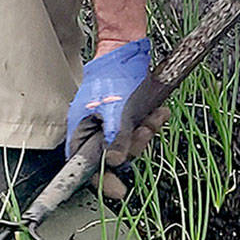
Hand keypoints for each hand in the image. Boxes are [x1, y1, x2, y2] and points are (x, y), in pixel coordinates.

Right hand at [66, 37, 167, 198]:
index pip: (85, 166)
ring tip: (152, 119)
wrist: (125, 49)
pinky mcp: (122, 116)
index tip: (117, 191)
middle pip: (111, 157)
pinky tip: (159, 113)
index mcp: (81, 130)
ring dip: (144, 134)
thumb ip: (116, 138)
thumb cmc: (114, 76)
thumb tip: (114, 162)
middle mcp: (92, 129)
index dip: (100, 180)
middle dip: (132, 148)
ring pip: (127, 143)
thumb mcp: (117, 111)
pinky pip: (136, 129)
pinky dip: (148, 123)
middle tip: (144, 135)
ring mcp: (107, 123)